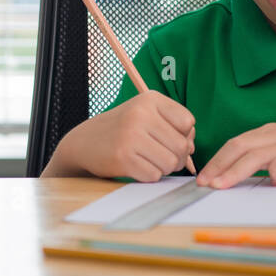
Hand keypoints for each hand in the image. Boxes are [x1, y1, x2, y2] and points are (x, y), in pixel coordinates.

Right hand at [57, 90, 195, 179]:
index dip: (184, 135)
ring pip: (171, 163)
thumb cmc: (123, 129)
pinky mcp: (122, 158)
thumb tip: (191, 147)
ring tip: (150, 161)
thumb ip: (172, 126)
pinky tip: (138, 167)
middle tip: (163, 156)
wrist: (84, 142)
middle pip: (182, 146)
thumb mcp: (146, 114)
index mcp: (150, 99)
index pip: (188, 122)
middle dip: (178, 157)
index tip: (169, 138)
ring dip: (165, 168)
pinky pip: (154, 175)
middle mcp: (140, 114)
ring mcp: (130, 136)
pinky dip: (150, 175)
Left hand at [194, 120, 275, 188]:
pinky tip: (271, 183)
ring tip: (220, 186)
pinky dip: (275, 171)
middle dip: (217, 166)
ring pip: (254, 155)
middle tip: (203, 184)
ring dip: (234, 171)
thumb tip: (239, 178)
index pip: (234, 144)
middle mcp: (275, 135)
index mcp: (267, 133)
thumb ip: (266, 159)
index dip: (216, 160)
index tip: (203, 178)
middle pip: (238, 147)